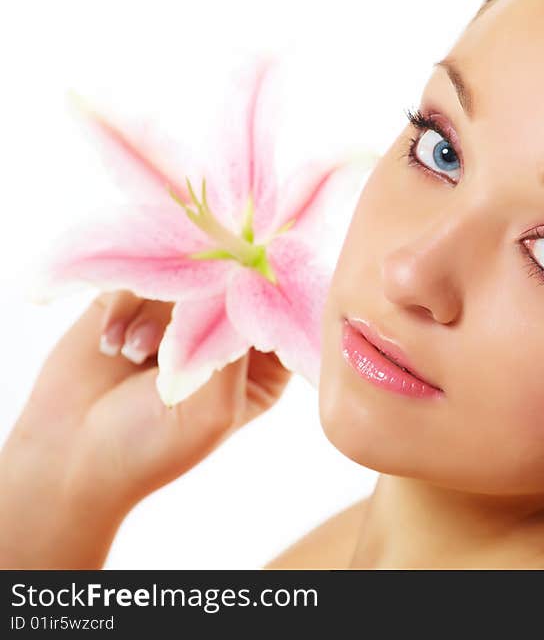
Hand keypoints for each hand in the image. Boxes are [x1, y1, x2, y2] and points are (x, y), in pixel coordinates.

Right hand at [0, 291, 292, 567]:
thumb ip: (234, 346)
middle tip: (179, 318)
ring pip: (187, 276)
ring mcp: (181, 313)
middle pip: (237, 285)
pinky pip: (142, 276)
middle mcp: (226, 333)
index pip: (284, 318)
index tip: (247, 291)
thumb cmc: (152, 447)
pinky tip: (112, 347)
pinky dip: (126, 307)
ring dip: (160, 313)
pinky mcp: (135, 299)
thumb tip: (247, 281)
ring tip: (137, 356)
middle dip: (209, 296)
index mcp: (263, 367)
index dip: (274, 297)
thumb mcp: (213, 408)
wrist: (69, 456)